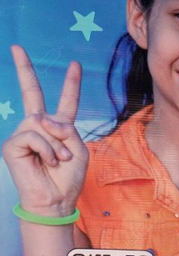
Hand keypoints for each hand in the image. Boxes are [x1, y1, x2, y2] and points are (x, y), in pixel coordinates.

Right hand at [1, 45, 87, 216]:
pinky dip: (47, 149)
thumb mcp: (78, 149)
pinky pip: (33, 135)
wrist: (56, 199)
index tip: (75, 64)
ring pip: (41, 122)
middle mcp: (39, 126)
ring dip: (56, 143)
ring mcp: (24, 133)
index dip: (71, 83)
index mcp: (60, 127)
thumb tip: (41, 119)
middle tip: (16, 47)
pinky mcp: (13, 144)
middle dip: (24, 69)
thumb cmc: (69, 178)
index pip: (66, 101)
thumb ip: (66, 128)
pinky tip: (48, 162)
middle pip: (32, 93)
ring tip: (59, 159)